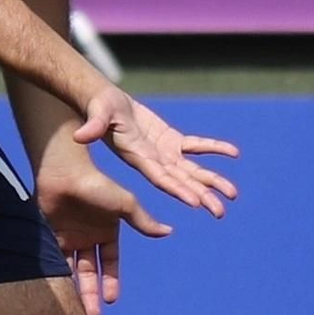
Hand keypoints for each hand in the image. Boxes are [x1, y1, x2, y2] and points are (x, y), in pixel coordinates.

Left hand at [37, 162, 168, 314]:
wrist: (65, 173)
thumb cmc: (97, 184)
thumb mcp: (124, 205)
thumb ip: (142, 221)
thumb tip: (168, 231)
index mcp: (108, 231)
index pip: (110, 263)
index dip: (111, 281)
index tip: (111, 299)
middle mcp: (89, 237)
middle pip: (91, 271)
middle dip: (92, 293)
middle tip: (92, 314)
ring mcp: (70, 237)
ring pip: (74, 270)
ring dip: (76, 289)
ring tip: (77, 309)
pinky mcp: (52, 236)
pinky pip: (56, 260)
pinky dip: (58, 275)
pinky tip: (60, 291)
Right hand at [73, 88, 239, 217]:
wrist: (105, 102)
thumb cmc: (99, 108)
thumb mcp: (97, 115)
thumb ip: (93, 127)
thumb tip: (80, 136)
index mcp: (139, 157)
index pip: (161, 178)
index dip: (179, 189)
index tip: (196, 203)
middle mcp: (154, 160)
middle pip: (181, 181)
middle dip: (201, 195)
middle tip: (221, 212)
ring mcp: (164, 152)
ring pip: (192, 169)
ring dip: (212, 180)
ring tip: (232, 194)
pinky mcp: (170, 140)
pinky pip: (196, 146)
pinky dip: (214, 148)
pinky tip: (233, 153)